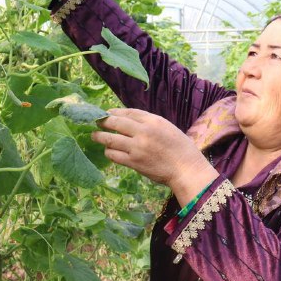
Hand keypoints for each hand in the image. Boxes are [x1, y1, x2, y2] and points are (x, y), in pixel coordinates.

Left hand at [91, 108, 217, 196]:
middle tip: (96, 122)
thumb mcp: (167, 127)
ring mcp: (137, 148)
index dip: (115, 112)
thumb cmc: (180, 148)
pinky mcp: (134, 162)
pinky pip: (114, 155)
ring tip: (94, 136)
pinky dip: (109, 152)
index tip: (107, 113)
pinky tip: (108, 151)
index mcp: (153, 121)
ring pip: (110, 139)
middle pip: (115, 122)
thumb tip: (128, 120)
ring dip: (100, 136)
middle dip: (102, 121)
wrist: (186, 169)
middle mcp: (143, 132)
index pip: (128, 112)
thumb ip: (149, 123)